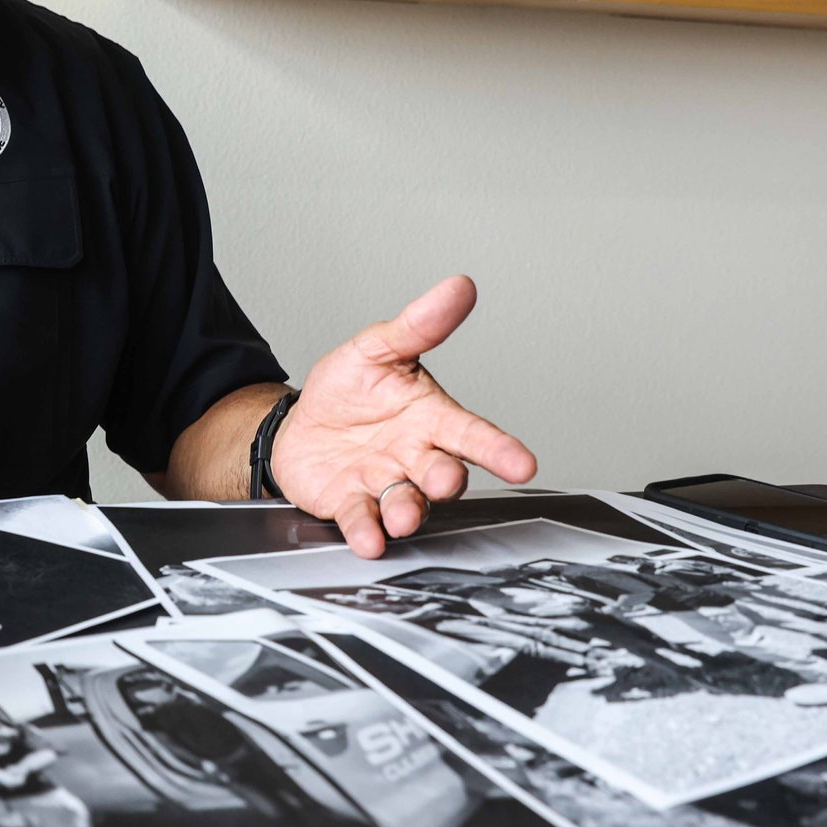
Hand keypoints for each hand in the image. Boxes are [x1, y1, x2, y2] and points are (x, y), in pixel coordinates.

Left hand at [270, 274, 537, 556]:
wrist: (302, 425)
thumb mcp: (377, 348)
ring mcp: (385, 485)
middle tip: (444, 479)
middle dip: (446, 478)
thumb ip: (418, 325)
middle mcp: (415, 457)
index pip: (472, 434)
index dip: (499, 450)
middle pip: (444, 472)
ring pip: (407, 502)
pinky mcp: (351, 505)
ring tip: (402, 514)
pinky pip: (363, 520)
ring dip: (408, 511)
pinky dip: (368, 532)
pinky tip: (370, 540)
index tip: (524, 464)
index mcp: (430, 419)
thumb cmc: (350, 390)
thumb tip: (459, 286)